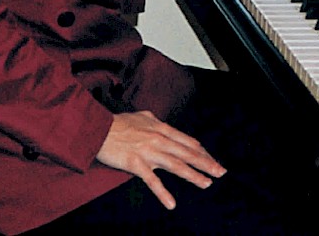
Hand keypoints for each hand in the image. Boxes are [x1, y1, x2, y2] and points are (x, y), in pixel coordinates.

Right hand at [96, 110, 225, 209]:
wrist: (97, 128)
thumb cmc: (118, 123)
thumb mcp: (141, 116)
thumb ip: (154, 121)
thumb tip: (162, 123)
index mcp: (160, 128)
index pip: (187, 141)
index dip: (201, 151)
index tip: (212, 159)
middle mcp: (158, 139)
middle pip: (187, 152)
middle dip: (206, 163)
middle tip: (221, 172)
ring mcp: (148, 151)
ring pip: (176, 165)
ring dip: (193, 175)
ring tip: (207, 184)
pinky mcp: (135, 163)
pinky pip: (152, 181)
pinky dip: (163, 192)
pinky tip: (172, 203)